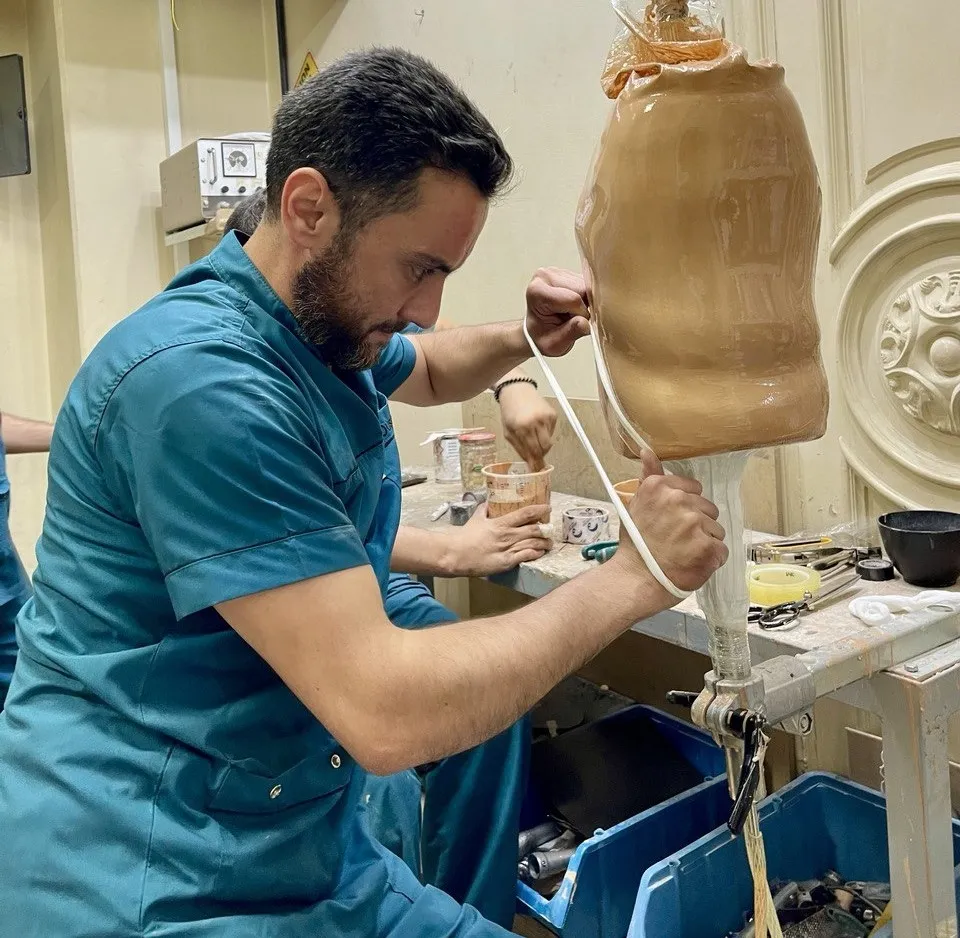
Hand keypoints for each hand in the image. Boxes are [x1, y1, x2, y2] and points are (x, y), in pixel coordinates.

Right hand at [445, 503, 551, 576]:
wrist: (456, 554)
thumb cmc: (465, 536)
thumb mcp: (475, 519)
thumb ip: (484, 510)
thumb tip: (488, 503)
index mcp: (501, 522)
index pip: (525, 513)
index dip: (540, 510)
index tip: (548, 508)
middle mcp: (508, 534)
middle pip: (534, 529)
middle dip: (546, 529)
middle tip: (551, 528)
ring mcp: (508, 549)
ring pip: (534, 543)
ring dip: (545, 543)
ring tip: (549, 543)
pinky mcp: (507, 562)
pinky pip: (527, 556)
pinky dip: (536, 553)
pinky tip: (540, 552)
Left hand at [498, 381, 557, 467]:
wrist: (517, 390)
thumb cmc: (510, 412)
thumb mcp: (508, 432)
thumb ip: (520, 448)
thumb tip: (530, 463)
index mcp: (522, 427)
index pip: (533, 451)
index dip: (536, 462)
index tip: (536, 470)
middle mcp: (536, 422)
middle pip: (545, 448)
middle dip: (541, 456)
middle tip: (538, 461)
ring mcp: (546, 418)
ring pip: (549, 441)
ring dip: (543, 446)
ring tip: (534, 440)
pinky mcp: (553, 414)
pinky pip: (551, 431)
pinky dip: (545, 434)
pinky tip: (537, 427)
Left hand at [525, 267, 590, 357]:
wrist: (537, 331)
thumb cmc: (542, 337)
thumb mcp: (554, 344)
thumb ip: (570, 333)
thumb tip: (585, 324)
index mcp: (537, 291)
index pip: (573, 299)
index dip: (580, 315)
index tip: (573, 325)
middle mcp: (545, 276)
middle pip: (582, 290)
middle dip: (584, 308)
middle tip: (571, 320)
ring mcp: (557, 272)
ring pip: (587, 286)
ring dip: (586, 303)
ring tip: (570, 314)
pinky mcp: (568, 273)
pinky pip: (587, 285)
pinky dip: (586, 298)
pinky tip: (574, 307)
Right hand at [610, 451, 727, 596]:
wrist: (635, 579)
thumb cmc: (635, 545)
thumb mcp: (636, 504)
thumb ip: (648, 476)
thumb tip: (647, 450)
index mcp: (661, 487)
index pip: (694, 489)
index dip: (686, 508)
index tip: (672, 522)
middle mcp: (679, 501)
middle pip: (707, 509)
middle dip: (697, 525)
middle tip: (676, 540)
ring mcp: (695, 524)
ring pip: (716, 530)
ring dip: (704, 543)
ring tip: (683, 553)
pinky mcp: (708, 547)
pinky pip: (721, 550)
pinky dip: (711, 559)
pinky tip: (693, 563)